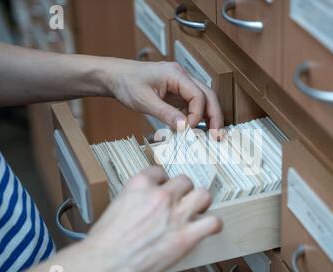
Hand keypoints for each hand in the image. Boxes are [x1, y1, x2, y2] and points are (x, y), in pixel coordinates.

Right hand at [82, 166, 221, 271]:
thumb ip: (134, 200)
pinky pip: (212, 222)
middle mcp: (161, 195)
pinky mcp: (186, 235)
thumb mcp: (115, 206)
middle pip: (185, 181)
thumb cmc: (105, 241)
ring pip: (203, 195)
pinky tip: (209, 227)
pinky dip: (213, 225)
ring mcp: (175, 214)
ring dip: (201, 202)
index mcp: (140, 185)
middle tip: (181, 202)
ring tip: (197, 210)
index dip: (163, 181)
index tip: (164, 188)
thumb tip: (142, 206)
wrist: (106, 262)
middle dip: (184, 191)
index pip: (160, 171)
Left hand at [106, 60, 223, 129]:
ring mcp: (181, 85)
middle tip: (217, 135)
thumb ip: (166, 113)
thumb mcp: (144, 101)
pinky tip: (195, 129)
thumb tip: (184, 126)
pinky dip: (196, 117)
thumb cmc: (126, 82)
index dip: (197, 114)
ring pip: (203, 100)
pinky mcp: (177, 93)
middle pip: (208, 95)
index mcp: (176, 74)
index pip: (198, 95)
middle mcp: (182, 77)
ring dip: (208, 117)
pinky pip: (192, 104)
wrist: (115, 77)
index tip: (188, 129)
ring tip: (212, 134)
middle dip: (214, 115)